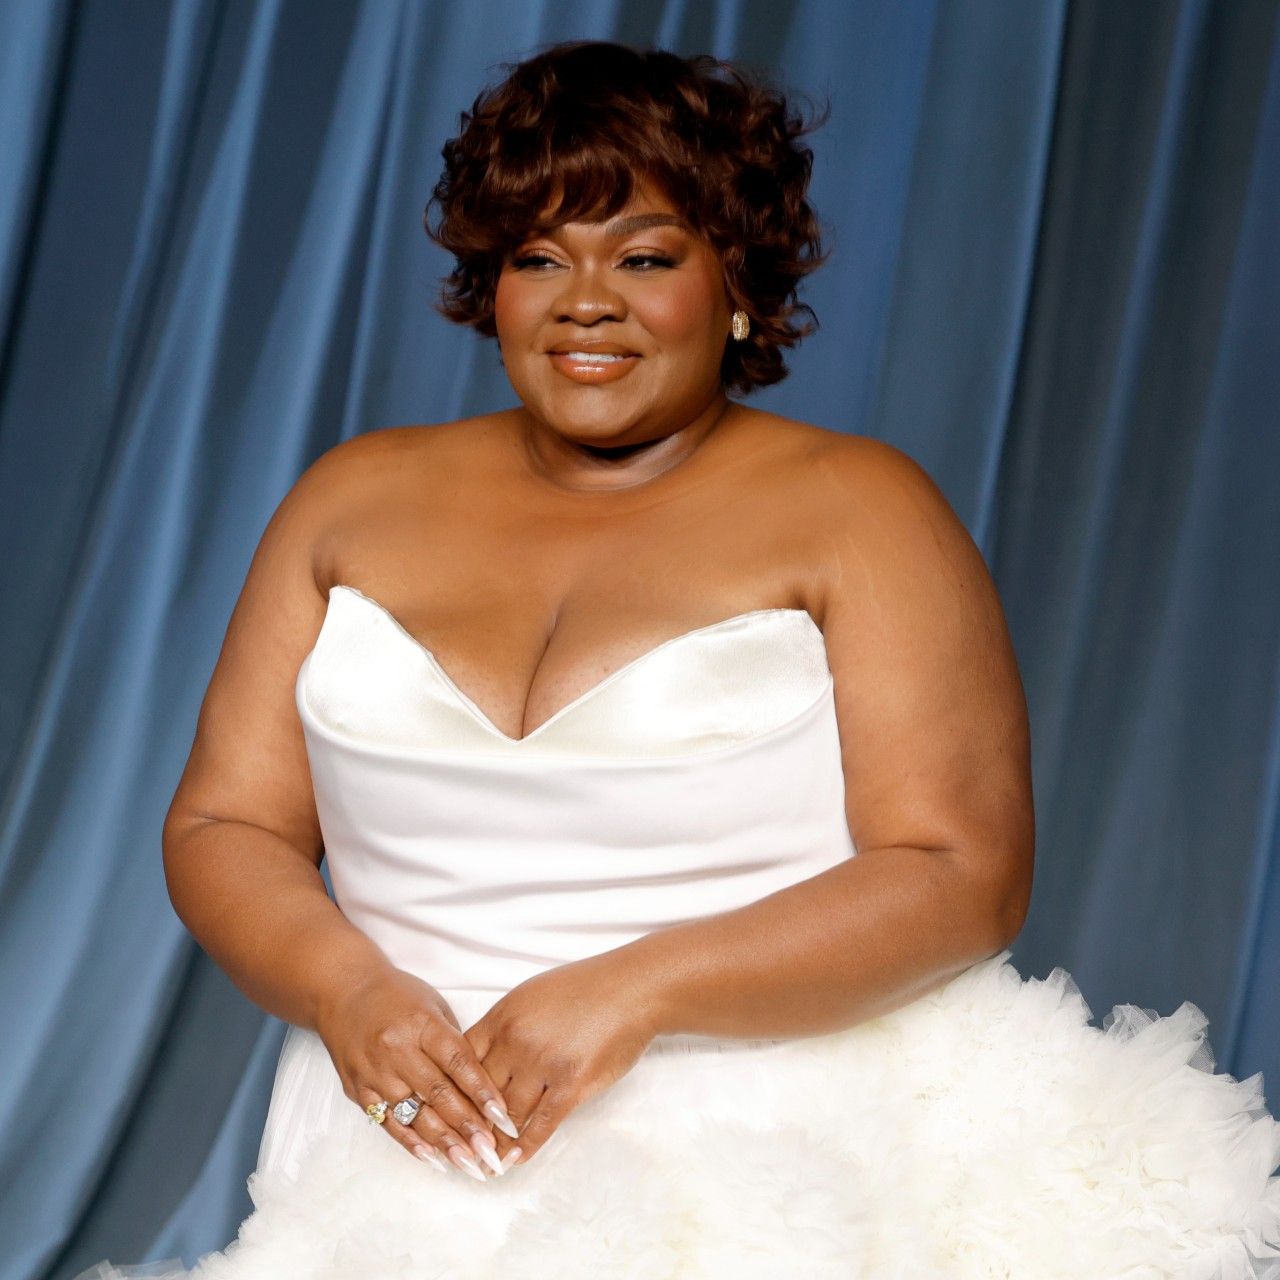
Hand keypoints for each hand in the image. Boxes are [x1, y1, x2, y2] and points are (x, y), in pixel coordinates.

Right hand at [314, 966, 519, 1180]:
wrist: (343, 991)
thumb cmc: (397, 996)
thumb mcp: (433, 1005)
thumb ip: (454, 1043)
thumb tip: (480, 1085)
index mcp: (422, 1024)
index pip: (457, 1062)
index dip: (482, 1091)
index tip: (502, 1117)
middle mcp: (397, 1050)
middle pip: (438, 1093)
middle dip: (468, 1126)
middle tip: (491, 1152)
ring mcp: (374, 1072)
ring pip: (414, 1114)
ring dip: (444, 1142)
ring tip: (469, 1164)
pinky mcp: (358, 1089)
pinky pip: (387, 1122)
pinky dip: (411, 1143)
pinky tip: (433, 1159)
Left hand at [461, 952, 660, 1168]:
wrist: (631, 988)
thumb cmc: (585, 988)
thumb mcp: (532, 995)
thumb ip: (506, 1025)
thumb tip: (484, 1054)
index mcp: (503, 1016)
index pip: (461, 1060)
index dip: (451, 1089)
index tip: (445, 1110)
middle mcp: (517, 1041)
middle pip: (479, 1092)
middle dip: (467, 1123)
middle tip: (457, 1145)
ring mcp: (544, 1064)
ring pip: (507, 1114)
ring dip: (493, 1141)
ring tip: (481, 1160)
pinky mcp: (572, 1084)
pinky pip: (542, 1124)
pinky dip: (524, 1146)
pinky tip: (512, 1161)